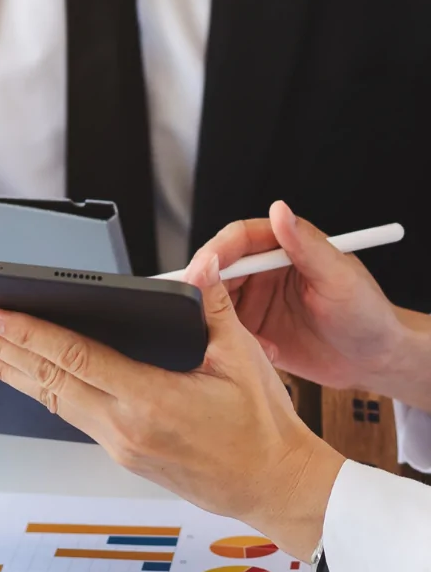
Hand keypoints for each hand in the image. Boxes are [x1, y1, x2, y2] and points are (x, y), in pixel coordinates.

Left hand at [0, 253, 345, 558]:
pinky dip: (40, 392)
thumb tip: (199, 270)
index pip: (74, 358)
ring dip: (9, 374)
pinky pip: (69, 415)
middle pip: (46, 381)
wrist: (271, 486)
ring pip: (50, 402)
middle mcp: (123, 427)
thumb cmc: (261, 431)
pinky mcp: (120, 453)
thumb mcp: (243, 359)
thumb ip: (213, 310)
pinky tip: (23, 379)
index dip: (29, 335)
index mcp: (150, 401)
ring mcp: (118, 445)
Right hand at [194, 201, 409, 393]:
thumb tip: (279, 210)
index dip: (216, 251)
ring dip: (218, 316)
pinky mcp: (252, 330)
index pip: (239, 239)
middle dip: (205, 285)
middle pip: (218, 269)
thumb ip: (306, 245)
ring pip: (216, 301)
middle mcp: (265, 271)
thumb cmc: (367, 314)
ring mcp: (256, 301)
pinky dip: (232, 340)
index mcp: (285, 248)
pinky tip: (259, 350)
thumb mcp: (339, 278)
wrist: (372, 361)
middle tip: (198, 304)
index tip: (202, 267)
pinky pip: (226, 331)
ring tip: (237, 332)